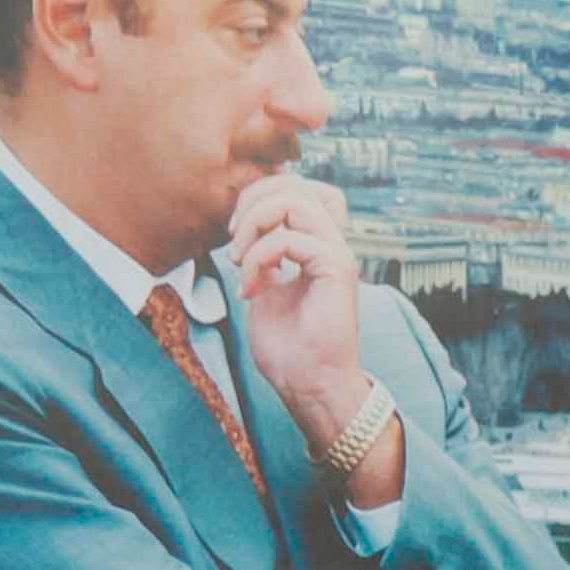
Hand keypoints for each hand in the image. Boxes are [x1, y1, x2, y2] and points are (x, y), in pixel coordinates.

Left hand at [222, 171, 386, 481]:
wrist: (309, 386)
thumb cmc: (288, 349)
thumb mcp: (263, 288)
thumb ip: (260, 253)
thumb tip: (244, 226)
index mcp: (316, 245)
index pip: (297, 189)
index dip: (262, 192)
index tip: (234, 231)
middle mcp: (330, 243)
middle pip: (296, 184)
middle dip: (253, 200)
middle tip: (232, 240)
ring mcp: (336, 253)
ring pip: (296, 199)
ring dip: (255, 223)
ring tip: (239, 259)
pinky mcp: (337, 268)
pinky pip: (290, 239)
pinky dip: (260, 258)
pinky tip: (250, 288)